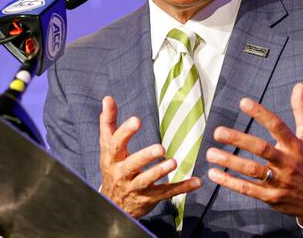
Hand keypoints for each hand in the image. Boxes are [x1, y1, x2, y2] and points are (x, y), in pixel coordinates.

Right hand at [99, 96, 200, 217]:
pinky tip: (196, 182)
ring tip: (173, 162)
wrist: (111, 204)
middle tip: (160, 148)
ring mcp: (135, 188)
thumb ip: (108, 122)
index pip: (116, 144)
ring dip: (160, 172)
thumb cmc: (112, 168)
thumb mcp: (107, 147)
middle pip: (131, 165)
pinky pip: (166, 193)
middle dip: (145, 156)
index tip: (137, 120)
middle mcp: (121, 174)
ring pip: (147, 181)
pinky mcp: (148, 199)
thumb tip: (107, 98)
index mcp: (111, 158)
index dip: (125, 132)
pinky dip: (181, 188)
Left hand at [205, 83, 302, 220]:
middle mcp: (287, 162)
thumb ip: (301, 111)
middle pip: (261, 149)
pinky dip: (230, 182)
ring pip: (252, 170)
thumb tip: (299, 85)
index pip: (277, 126)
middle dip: (239, 139)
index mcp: (296, 146)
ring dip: (229, 162)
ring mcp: (279, 181)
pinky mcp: (272, 197)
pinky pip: (248, 189)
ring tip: (210, 153)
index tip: (243, 102)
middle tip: (218, 132)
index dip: (260, 113)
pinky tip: (214, 173)